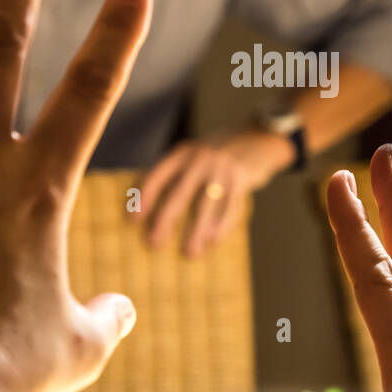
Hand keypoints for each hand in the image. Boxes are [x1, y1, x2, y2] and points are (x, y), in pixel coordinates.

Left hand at [137, 128, 291, 255]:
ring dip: (197, 232)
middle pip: (178, 195)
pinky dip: (222, 226)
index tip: (133, 220)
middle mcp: (200, 158)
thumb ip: (177, 172)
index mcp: (183, 152)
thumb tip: (152, 206)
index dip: (144, 198)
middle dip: (164, 221)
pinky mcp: (242, 178)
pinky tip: (214, 241)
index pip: (157, 175)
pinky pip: (230, 207)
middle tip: (154, 243)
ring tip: (190, 252)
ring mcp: (222, 168)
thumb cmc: (219, 154)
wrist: (258, 139)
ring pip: (205, 206)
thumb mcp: (195, 153)